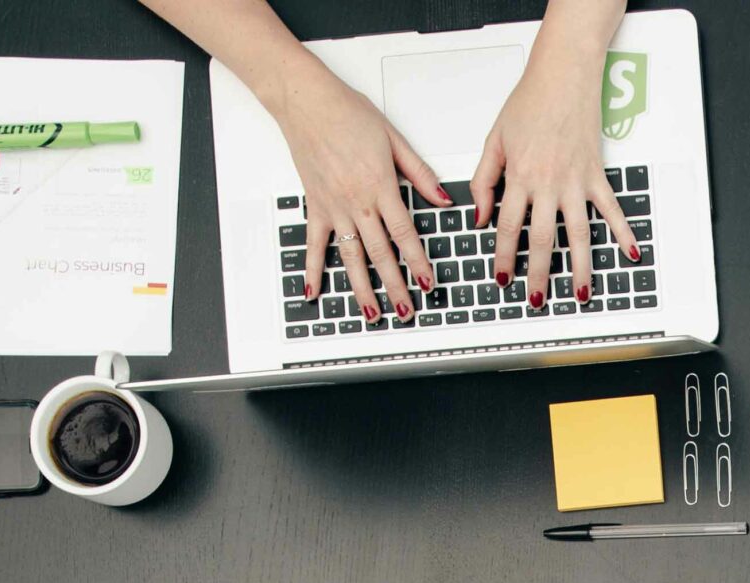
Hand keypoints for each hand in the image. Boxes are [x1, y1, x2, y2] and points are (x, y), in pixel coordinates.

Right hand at [262, 56, 445, 324]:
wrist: (306, 101)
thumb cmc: (348, 113)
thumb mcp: (394, 139)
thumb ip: (419, 173)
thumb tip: (442, 199)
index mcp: (381, 186)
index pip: (404, 233)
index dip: (417, 261)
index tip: (428, 283)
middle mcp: (356, 202)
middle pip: (380, 253)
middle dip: (395, 286)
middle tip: (407, 310)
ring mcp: (334, 207)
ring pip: (350, 257)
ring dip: (361, 288)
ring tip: (372, 313)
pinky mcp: (315, 205)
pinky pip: (313, 244)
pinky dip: (313, 270)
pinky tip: (314, 292)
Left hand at [478, 5, 634, 311]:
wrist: (563, 76)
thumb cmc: (529, 102)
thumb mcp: (495, 139)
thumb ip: (485, 180)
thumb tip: (480, 215)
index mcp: (520, 176)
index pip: (507, 226)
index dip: (503, 256)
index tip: (502, 277)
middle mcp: (549, 184)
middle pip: (543, 240)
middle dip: (539, 274)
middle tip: (537, 299)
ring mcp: (576, 182)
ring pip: (578, 234)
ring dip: (580, 267)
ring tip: (580, 292)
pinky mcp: (596, 175)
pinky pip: (611, 210)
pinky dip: (623, 232)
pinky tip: (630, 254)